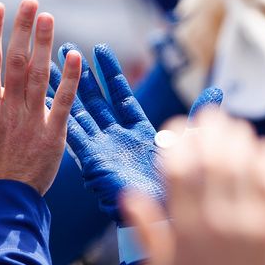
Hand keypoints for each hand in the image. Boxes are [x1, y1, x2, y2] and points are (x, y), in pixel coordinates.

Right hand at [0, 0, 79, 195]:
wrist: (0, 204)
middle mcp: (10, 109)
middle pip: (16, 61)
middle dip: (23, 29)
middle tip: (31, 2)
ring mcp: (33, 121)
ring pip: (40, 75)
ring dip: (45, 45)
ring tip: (49, 18)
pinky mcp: (54, 135)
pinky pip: (65, 102)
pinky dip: (71, 79)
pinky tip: (76, 56)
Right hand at [50, 42, 221, 224]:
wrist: (169, 215)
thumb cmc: (183, 184)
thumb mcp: (194, 144)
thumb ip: (199, 116)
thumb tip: (218, 90)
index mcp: (141, 133)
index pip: (122, 96)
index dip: (111, 74)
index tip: (99, 49)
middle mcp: (118, 139)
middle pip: (96, 101)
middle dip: (81, 76)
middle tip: (64, 48)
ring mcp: (104, 149)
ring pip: (80, 112)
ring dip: (65, 89)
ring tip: (48, 65)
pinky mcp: (93, 160)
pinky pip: (74, 133)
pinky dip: (60, 114)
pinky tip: (45, 94)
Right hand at [122, 109, 264, 264]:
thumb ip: (147, 228)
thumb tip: (128, 193)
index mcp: (187, 229)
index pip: (179, 169)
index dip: (177, 140)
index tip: (177, 128)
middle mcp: (218, 221)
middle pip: (214, 158)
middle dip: (210, 129)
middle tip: (209, 114)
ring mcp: (250, 222)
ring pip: (245, 164)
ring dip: (239, 137)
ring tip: (233, 126)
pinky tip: (261, 147)